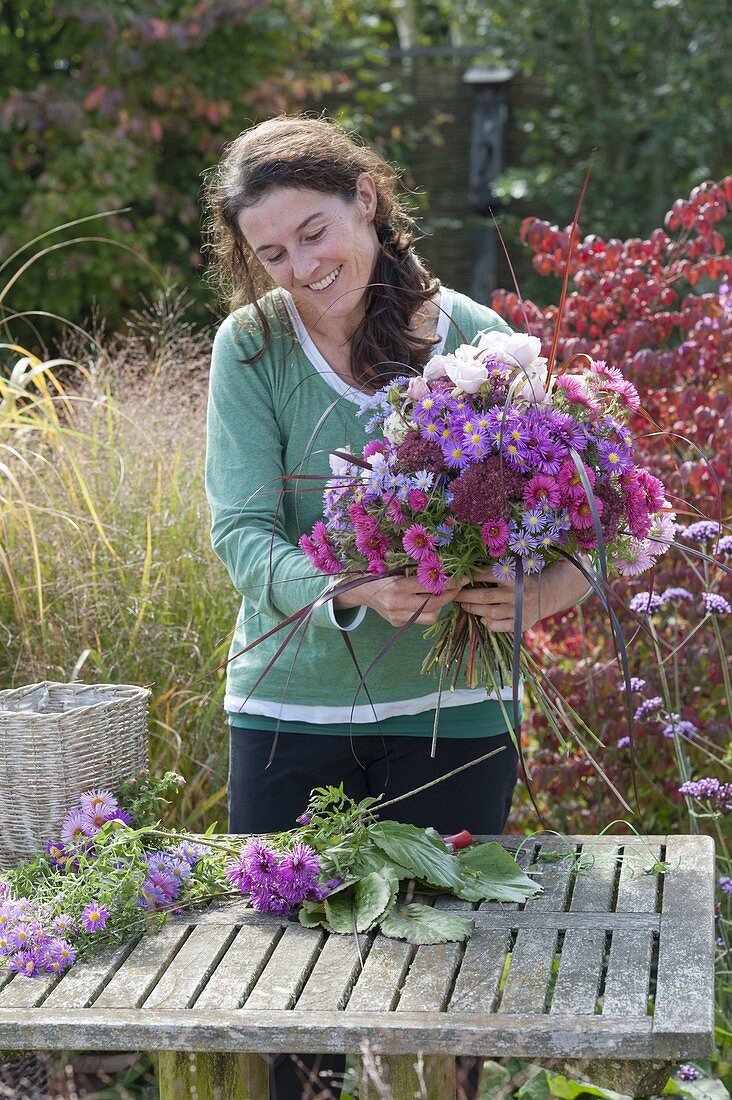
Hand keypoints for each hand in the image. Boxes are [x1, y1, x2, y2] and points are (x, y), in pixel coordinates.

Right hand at [333, 572, 465, 627]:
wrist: (359, 590)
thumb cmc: (379, 574)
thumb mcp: (395, 567)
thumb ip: (416, 570)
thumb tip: (444, 567)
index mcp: (397, 587)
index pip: (430, 587)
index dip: (449, 583)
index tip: (462, 577)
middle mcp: (397, 605)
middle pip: (434, 604)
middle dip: (450, 595)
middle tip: (459, 585)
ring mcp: (398, 617)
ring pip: (431, 616)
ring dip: (441, 605)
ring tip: (444, 593)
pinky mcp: (398, 624)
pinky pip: (422, 619)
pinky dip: (430, 610)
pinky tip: (429, 600)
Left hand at [454, 560, 591, 632]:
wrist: (549, 593)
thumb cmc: (523, 579)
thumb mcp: (513, 569)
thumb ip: (494, 569)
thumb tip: (463, 570)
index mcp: (515, 575)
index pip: (487, 575)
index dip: (468, 577)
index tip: (453, 580)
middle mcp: (519, 593)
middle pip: (486, 596)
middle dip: (466, 596)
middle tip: (454, 595)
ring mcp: (521, 609)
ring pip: (491, 612)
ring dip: (474, 610)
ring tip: (464, 606)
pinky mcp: (523, 623)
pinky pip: (501, 627)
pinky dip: (489, 624)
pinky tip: (483, 619)